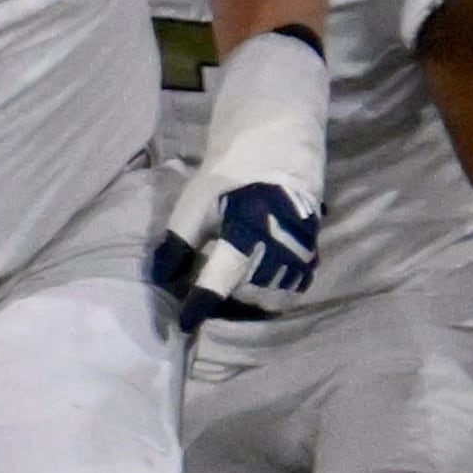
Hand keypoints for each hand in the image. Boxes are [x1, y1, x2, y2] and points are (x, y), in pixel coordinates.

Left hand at [151, 29, 327, 330]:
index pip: (220, 279)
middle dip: (225, 305)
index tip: (184, 325)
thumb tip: (160, 277)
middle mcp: (279, 243)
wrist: (276, 147)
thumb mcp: (195, 203)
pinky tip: (255, 286)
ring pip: (274, 294)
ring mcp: (300, 249)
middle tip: (204, 303)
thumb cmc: (227, 176)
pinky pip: (294, 285)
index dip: (200, 304)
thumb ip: (179, 241)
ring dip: (250, 301)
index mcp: (246, 229)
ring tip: (228, 296)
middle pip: (249, 295)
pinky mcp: (311, 250)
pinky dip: (273, 291)